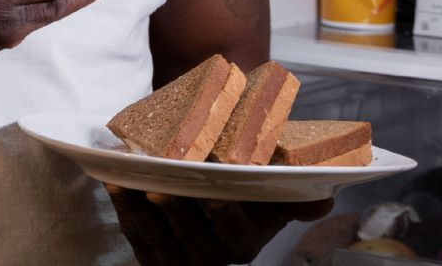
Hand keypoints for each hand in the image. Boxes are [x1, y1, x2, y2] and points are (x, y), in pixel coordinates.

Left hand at [106, 184, 333, 264]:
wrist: (214, 197)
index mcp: (243, 243)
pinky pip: (136, 236)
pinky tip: (115, 187)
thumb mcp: (273, 197)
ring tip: (127, 183)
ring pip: (158, 237)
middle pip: (191, 236)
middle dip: (175, 212)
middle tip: (160, 187)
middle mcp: (212, 257)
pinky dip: (124, 212)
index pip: (234, 232)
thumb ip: (296, 196)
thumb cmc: (246, 195)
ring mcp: (180, 258)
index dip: (225, 215)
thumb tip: (326, 196)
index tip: (216, 195)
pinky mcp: (152, 254)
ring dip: (140, 211)